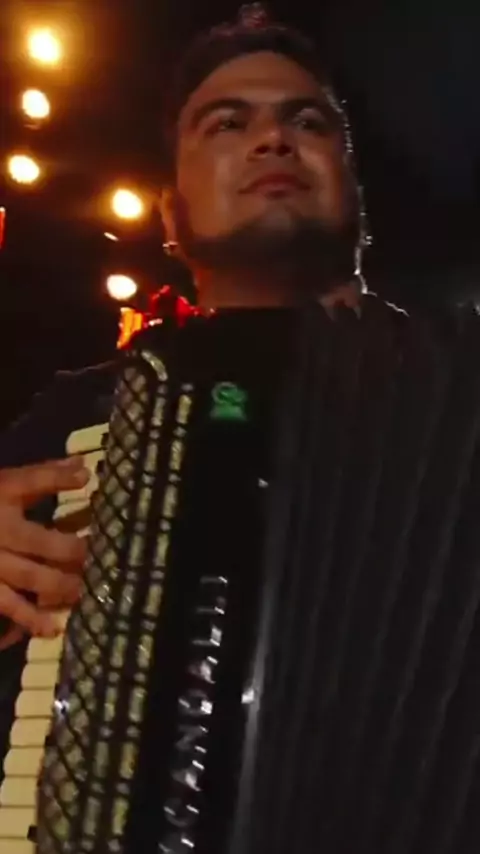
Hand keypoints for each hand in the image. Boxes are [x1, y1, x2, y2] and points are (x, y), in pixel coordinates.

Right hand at [0, 457, 88, 643]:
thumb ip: (44, 474)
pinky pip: (5, 604)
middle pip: (38, 541)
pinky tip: (51, 627)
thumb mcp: (7, 482)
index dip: (58, 480)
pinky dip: (27, 618)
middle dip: (71, 551)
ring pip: (27, 576)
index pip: (31, 481)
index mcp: (3, 496)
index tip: (87, 480)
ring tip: (83, 591)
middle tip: (101, 557)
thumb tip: (84, 468)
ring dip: (58, 585)